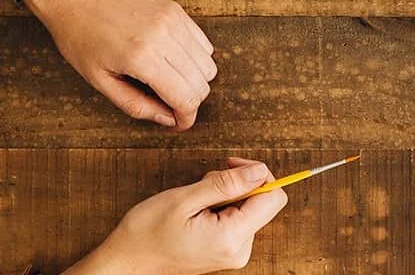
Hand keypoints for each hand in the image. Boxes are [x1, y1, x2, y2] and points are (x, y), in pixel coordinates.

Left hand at [20, 0, 215, 129]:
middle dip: (190, 101)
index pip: (185, 97)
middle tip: (171, 106)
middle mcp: (164, 36)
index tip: (179, 124)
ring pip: (208, 64)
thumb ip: (136, 105)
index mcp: (141, 58)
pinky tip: (174, 62)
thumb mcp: (100, 81)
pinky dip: (196, 59)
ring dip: (195, 81)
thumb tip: (168, 119)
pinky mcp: (176, 10)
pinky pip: (203, 43)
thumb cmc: (80, 39)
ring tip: (171, 83)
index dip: (186, 117)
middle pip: (201, 83)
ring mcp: (173, 20)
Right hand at [64, 158, 287, 274]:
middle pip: (262, 202)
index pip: (273, 198)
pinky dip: (223, 208)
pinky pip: (237, 220)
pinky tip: (199, 212)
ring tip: (196, 201)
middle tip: (206, 183)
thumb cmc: (146, 233)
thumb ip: (227, 184)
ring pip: (249, 209)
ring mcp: (233, 253)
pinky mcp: (226, 252)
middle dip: (239, 184)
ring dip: (228, 196)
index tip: (232, 165)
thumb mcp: (185, 199)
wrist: (124, 264)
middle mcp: (239, 250)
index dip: (259, 174)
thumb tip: (260, 171)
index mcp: (232, 238)